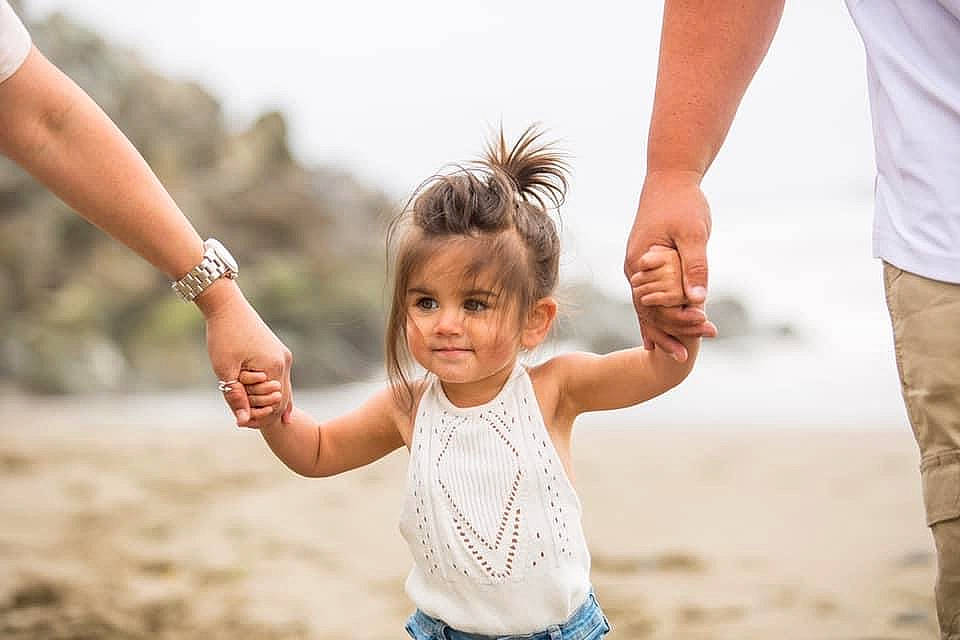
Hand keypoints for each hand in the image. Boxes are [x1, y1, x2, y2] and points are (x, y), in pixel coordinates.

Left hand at [199, 280, 292, 426]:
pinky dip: (272, 388)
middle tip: (249, 425)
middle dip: (266, 412)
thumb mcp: (225, 370)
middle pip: (282, 399)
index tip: (242, 425)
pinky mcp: (278, 351)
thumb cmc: (224, 336)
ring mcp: (283, 356)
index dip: (259, 418)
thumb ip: (236, 397)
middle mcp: (284, 362)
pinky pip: (279, 377)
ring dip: (269, 400)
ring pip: (283, 388)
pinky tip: (272, 399)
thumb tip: (243, 422)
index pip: (273, 405)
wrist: (227, 306)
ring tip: (256, 415)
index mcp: (274, 367)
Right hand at [625, 170, 714, 359]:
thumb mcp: (693, 233)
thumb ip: (694, 266)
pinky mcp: (645, 267)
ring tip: (676, 356)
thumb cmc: (682, 203)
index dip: (676, 323)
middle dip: (669, 333)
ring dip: (662, 330)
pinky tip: (658, 337)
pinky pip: (648, 299)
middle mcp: (633, 271)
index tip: (697, 336)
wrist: (669, 179)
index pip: (654, 305)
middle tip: (686, 356)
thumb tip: (697, 300)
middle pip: (647, 312)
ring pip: (646, 308)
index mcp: (640, 264)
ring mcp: (637, 270)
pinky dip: (655, 318)